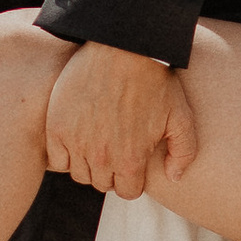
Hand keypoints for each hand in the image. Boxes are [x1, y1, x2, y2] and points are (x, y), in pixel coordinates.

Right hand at [43, 42, 199, 199]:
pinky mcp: (57, 128)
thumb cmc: (154, 80)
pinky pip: (57, 160)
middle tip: (116, 146)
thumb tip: (174, 178)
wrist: (121, 49)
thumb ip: (183, 152)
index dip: (132, 177)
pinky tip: (78, 138)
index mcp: (130, 161)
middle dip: (112, 170)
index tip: (132, 159)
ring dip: (89, 163)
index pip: (127, 191)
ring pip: (80, 174)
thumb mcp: (180, 116)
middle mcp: (101, 158)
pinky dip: (66, 154)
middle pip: (102, 183)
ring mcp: (76, 143)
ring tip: (98, 141)